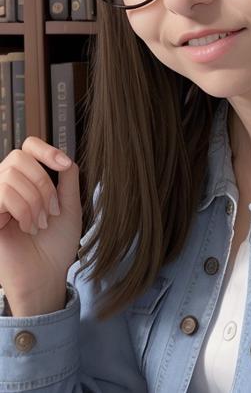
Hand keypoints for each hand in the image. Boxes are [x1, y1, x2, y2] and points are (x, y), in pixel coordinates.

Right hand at [0, 136, 81, 315]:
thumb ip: (67, 178)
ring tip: (40, 223)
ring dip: (34, 199)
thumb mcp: (69, 205)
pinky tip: (27, 227)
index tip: (64, 165)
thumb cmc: (56, 245)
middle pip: (19, 156)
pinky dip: (22, 208)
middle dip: (43, 182)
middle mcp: (7, 186)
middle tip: (52, 210)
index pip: (27, 147)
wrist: (47, 276)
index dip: (45, 149)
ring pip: (11, 174)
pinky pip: (2, 192)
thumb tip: (64, 155)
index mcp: (26, 181)